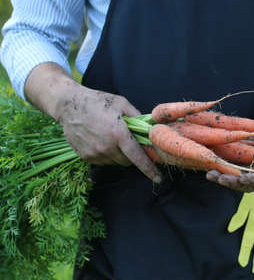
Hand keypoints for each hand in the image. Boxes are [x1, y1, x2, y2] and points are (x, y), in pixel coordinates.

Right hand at [24, 63, 161, 182]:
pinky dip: (106, 154)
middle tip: (127, 141)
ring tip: (111, 137)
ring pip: (116, 162)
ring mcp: (95, 153)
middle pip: (128, 161)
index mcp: (118, 134)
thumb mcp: (121, 103)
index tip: (158, 178)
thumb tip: (150, 129)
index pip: (138, 157)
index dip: (149, 169)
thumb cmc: (97, 101)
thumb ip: (137, 117)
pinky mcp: (85, 156)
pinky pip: (103, 161)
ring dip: (119, 154)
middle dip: (132, 154)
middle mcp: (107, 147)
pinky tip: (101, 140)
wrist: (68, 104)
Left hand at [207, 89, 253, 191]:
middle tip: (220, 178)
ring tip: (210, 174)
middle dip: (235, 182)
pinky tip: (208, 167)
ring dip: (224, 178)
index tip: (242, 177)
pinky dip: (221, 169)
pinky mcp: (246, 162)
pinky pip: (232, 169)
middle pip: (250, 184)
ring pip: (238, 179)